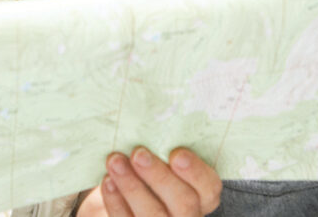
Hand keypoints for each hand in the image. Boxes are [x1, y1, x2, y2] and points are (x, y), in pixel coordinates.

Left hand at [77, 147, 220, 216]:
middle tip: (138, 153)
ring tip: (115, 161)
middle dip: (159, 177)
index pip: (210, 187)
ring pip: (153, 216)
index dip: (195, 172)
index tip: (177, 153)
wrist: (129, 191)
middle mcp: (189, 215)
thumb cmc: (153, 164)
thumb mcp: (166, 155)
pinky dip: (115, 201)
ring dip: (132, 187)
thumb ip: (168, 146)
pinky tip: (107, 181)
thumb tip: (158, 111)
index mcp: (202, 195)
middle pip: (183, 203)